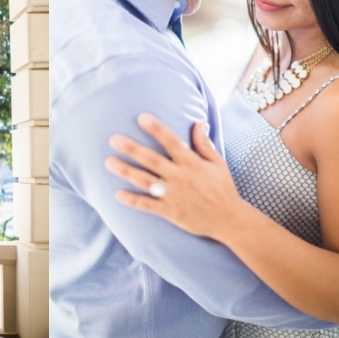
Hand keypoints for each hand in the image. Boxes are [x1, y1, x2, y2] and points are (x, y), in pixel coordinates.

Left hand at [104, 114, 244, 240]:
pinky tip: (117, 194)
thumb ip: (204, 143)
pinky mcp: (170, 212)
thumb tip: (197, 121)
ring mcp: (174, 195)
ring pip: (146, 182)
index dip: (157, 129)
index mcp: (192, 163)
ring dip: (126, 172)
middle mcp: (181, 177)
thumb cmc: (223, 189)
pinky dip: (133, 201)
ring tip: (108, 162)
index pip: (172, 142)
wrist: (230, 220)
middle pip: (153, 160)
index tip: (141, 117)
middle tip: (113, 139)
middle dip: (132, 149)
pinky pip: (149, 205)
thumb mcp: (217, 163)